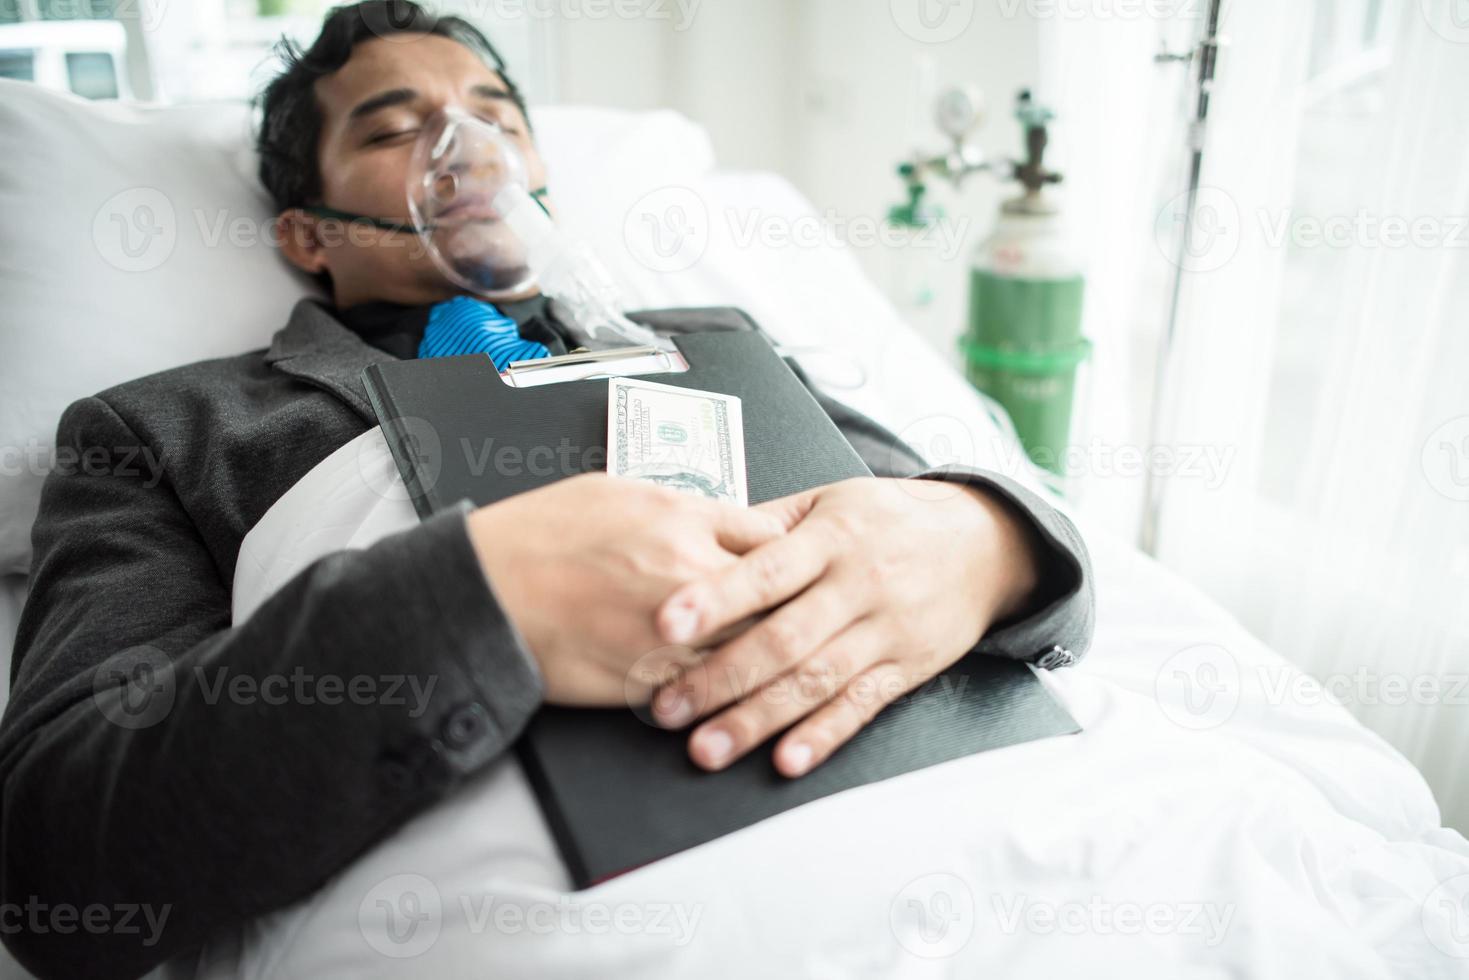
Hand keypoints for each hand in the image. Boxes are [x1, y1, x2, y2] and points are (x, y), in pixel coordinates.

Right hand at [467, 473, 787, 706]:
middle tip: (805, 620)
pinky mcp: (648, 677)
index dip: (787, 557)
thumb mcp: (617, 491)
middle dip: (790, 610)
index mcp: (682, 518)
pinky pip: (707, 688)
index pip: (772, 538)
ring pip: (750, 650)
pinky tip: (731, 693)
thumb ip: (680, 508)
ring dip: (763, 658)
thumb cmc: (539, 534)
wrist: (485, 588)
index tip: (792, 569)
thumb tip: (718, 519)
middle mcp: (687, 571)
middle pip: (776, 598)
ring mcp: (672, 630)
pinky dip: (721, 691)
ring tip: (781, 664)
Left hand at [648, 477, 1040, 776]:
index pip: (767, 570)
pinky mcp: (904, 668)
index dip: (716, 598)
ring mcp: (883, 631)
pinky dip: (824, 735)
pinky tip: (788, 759)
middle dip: (721, 677)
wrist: (983, 544)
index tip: (666, 622)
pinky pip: (861, 706)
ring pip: (815, 680)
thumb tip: (697, 537)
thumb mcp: (831, 500)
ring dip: (758, 719)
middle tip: (668, 707)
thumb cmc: (892, 520)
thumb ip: (767, 522)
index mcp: (830, 540)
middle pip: (784, 638)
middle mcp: (856, 586)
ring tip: (708, 746)